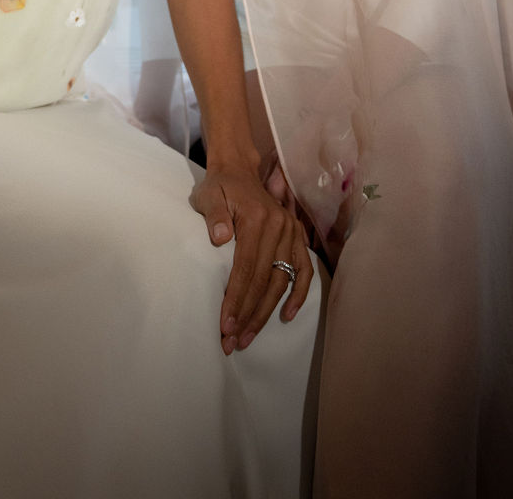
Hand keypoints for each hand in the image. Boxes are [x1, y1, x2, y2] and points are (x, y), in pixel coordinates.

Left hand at [191, 163, 311, 354]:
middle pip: (265, 280)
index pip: (246, 268)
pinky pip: (304, 269)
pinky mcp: (297, 237)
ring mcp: (290, 232)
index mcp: (256, 218)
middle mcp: (278, 226)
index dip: (236, 299)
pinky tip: (287, 316)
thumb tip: (220, 238)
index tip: (225, 325)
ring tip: (248, 337)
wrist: (239, 170)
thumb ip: (214, 215)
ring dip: (266, 312)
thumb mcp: (208, 195)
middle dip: (248, 314)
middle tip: (233, 341)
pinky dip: (299, 294)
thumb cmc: (219, 187)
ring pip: (282, 281)